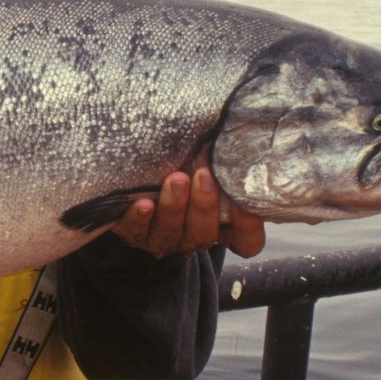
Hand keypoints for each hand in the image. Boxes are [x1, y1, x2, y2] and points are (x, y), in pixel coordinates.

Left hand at [112, 169, 265, 259]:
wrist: (133, 192)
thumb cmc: (182, 174)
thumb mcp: (203, 172)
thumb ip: (219, 165)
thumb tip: (232, 137)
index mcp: (219, 228)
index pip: (246, 242)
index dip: (247, 228)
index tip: (245, 203)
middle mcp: (192, 237)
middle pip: (203, 234)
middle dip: (204, 205)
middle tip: (204, 175)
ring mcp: (161, 239)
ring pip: (170, 231)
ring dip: (173, 206)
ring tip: (176, 179)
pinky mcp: (133, 234)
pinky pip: (135, 231)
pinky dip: (139, 218)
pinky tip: (143, 203)